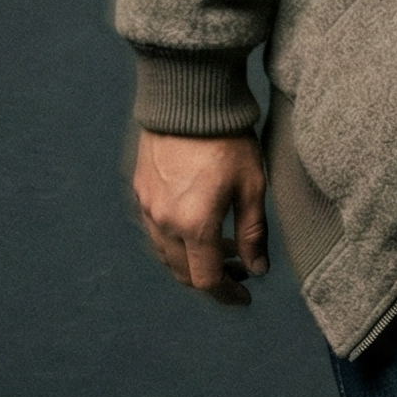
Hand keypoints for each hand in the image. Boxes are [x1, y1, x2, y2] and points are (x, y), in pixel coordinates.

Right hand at [131, 130, 268, 306]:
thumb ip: (253, 233)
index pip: (207, 280)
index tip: (244, 297)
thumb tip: (257, 268)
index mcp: (194, 225)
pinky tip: (197, 227)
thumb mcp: (252, 186)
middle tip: (239, 271)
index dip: (227, 295)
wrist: (188, 99)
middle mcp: (164, 222)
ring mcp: (147, 207)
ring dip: (192, 261)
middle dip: (212, 279)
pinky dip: (175, 241)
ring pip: (166, 254)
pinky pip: (155, 231)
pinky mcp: (140, 191)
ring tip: (223, 247)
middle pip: (183, 273)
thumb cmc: (228, 139)